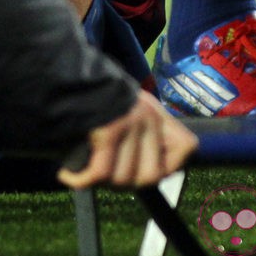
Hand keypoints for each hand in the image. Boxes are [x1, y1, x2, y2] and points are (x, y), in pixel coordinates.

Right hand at [58, 91, 197, 188]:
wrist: (68, 74)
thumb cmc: (92, 96)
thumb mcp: (128, 108)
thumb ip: (144, 135)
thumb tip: (155, 172)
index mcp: (156, 112)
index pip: (187, 146)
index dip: (169, 165)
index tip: (143, 165)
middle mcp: (149, 117)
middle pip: (150, 176)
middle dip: (126, 182)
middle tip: (106, 174)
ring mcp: (131, 123)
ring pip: (124, 178)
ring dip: (103, 181)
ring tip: (88, 170)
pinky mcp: (109, 129)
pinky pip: (100, 172)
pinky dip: (82, 178)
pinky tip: (69, 175)